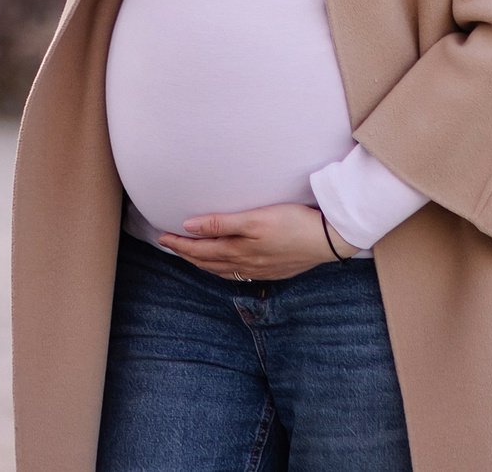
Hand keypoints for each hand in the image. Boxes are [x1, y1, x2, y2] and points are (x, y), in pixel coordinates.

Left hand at [158, 203, 351, 280]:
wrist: (328, 239)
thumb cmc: (292, 223)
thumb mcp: (254, 218)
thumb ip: (221, 223)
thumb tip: (189, 226)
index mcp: (238, 251)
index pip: (200, 251)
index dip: (179, 244)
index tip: (162, 237)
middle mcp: (246, 265)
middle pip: (208, 263)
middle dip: (187, 254)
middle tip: (169, 245)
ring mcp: (260, 270)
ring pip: (222, 270)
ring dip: (203, 263)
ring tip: (191, 256)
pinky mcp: (273, 270)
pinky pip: (238, 274)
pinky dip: (223, 270)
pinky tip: (225, 266)